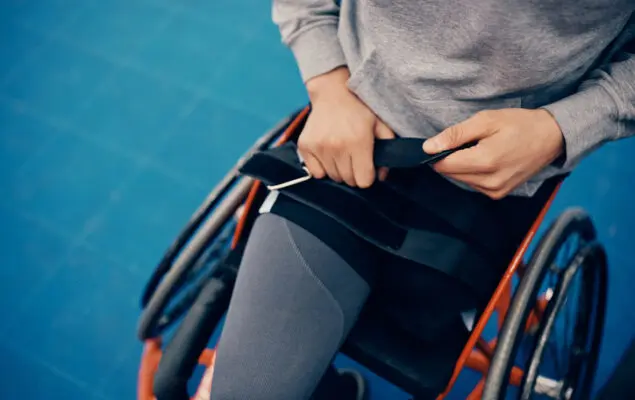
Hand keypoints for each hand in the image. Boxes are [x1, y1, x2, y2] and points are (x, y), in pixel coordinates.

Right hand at [298, 67, 393, 187]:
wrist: (333, 92)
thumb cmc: (359, 108)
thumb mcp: (380, 125)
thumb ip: (387, 149)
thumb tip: (382, 175)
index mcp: (358, 142)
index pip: (363, 181)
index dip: (368, 176)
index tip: (367, 167)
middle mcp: (337, 146)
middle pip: (348, 180)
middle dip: (354, 173)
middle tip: (354, 157)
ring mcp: (319, 147)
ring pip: (333, 177)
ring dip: (339, 170)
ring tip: (342, 152)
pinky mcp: (305, 146)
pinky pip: (316, 173)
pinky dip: (323, 168)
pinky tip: (328, 154)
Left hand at [422, 108, 563, 198]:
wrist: (550, 137)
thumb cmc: (519, 124)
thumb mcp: (485, 120)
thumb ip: (455, 134)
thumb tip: (428, 147)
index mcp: (485, 162)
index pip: (443, 165)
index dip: (438, 153)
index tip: (445, 141)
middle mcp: (489, 182)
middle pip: (451, 174)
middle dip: (452, 158)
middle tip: (470, 141)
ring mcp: (495, 191)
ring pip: (461, 180)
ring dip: (463, 165)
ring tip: (481, 149)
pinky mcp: (498, 194)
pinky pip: (473, 184)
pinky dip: (473, 172)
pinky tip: (486, 159)